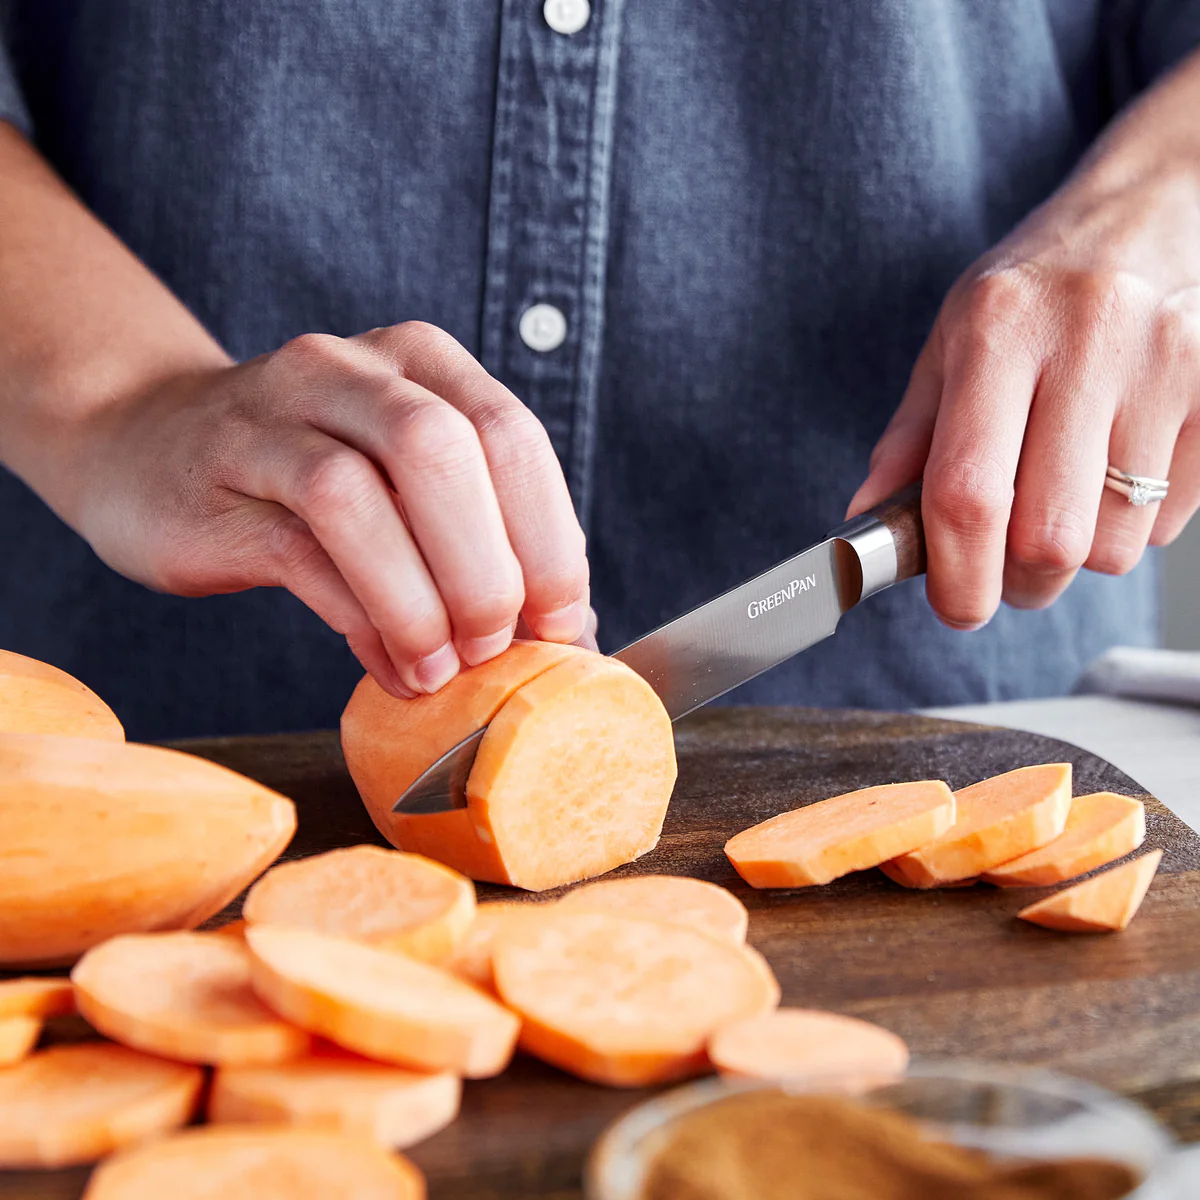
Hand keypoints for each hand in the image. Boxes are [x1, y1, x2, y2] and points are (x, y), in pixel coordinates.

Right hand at [62, 322, 591, 695]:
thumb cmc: (306, 476)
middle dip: (487, 569)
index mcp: (419, 361)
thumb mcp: (404, 479)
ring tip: (441, 670)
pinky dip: (361, 622)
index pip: (511, 437)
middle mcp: (348, 370)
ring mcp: (270, 419)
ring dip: (419, 602)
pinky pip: (301, 554)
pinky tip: (391, 667)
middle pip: (443, 452)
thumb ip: (481, 533)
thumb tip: (570, 628)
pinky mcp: (218, 487)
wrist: (145, 444)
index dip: (550, 541)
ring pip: (360, 497)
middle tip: (497, 648)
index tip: (564, 626)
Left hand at [848, 161, 1199, 628]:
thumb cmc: (1040, 284)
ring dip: (1079, 554)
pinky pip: (1174, 520)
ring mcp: (1167, 365)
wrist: (1157, 207)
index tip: (954, 606)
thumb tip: (868, 516)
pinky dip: (1136, 523)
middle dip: (1020, 582)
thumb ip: (911, 434)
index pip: (969, 491)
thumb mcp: (954, 337)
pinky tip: (1118, 470)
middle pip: (1050, 538)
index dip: (956, 575)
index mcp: (998, 331)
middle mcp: (1087, 343)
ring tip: (1063, 502)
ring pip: (1117, 543)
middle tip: (1005, 566)